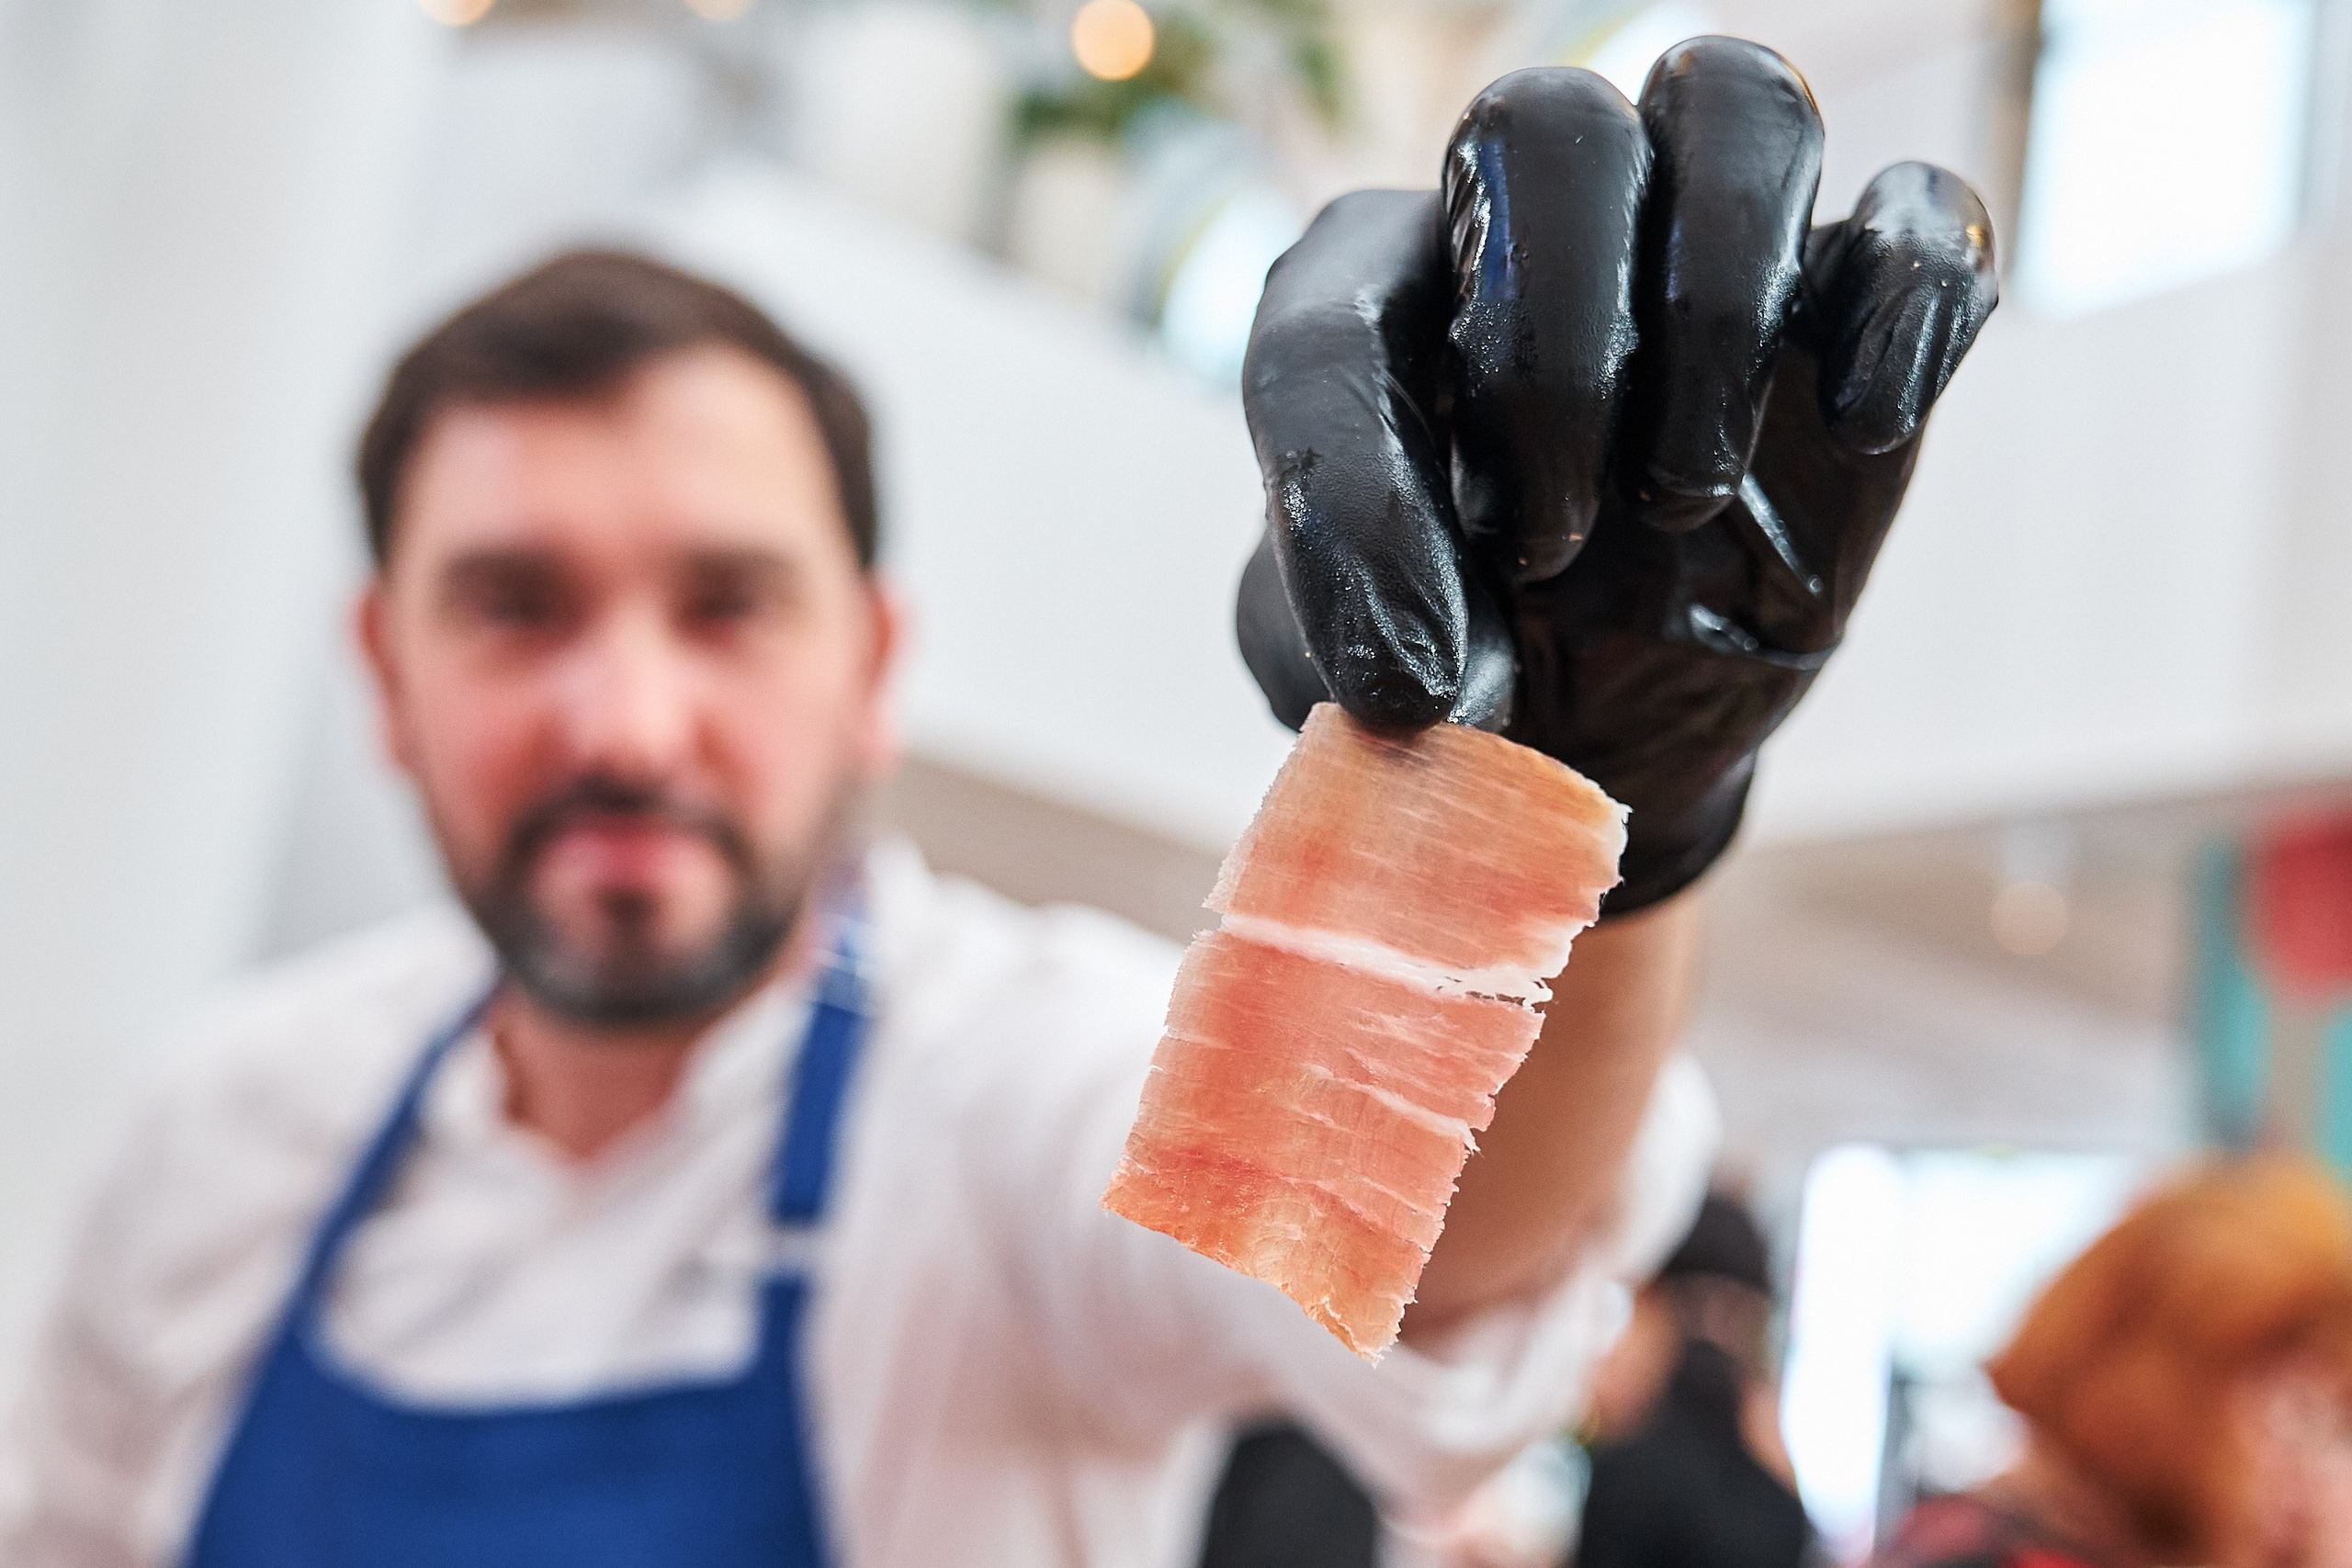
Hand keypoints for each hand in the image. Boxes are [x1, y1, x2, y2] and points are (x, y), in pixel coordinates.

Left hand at [1235, 38, 1997, 911]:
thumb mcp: (1359, 669)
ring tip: (1682, 502)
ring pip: (1741, 104)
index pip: (1334, 316)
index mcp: (1379, 294)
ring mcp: (1705, 257)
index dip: (1359, 499)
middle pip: (1552, 127)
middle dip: (1555, 352)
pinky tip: (1861, 427)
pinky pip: (1924, 219)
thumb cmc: (1459, 657)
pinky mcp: (1851, 322)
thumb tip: (1429, 677)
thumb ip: (1345, 635)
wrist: (1593, 720)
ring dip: (1718, 305)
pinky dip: (1907, 302)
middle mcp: (1538, 229)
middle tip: (1547, 546)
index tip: (1410, 675)